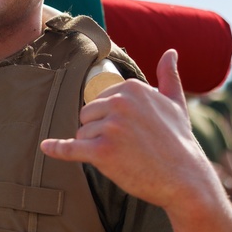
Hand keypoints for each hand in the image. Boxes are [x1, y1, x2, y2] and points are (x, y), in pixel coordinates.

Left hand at [41, 49, 221, 211]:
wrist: (185, 179)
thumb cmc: (179, 142)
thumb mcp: (175, 104)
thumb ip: (168, 77)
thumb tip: (171, 52)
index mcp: (132, 88)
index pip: (100, 100)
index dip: (110, 119)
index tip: (132, 131)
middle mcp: (120, 103)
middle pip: (87, 115)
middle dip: (99, 132)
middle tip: (128, 146)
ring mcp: (111, 127)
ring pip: (82, 134)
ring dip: (95, 148)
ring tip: (124, 156)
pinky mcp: (102, 152)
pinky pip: (71, 148)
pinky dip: (58, 149)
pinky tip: (46, 147)